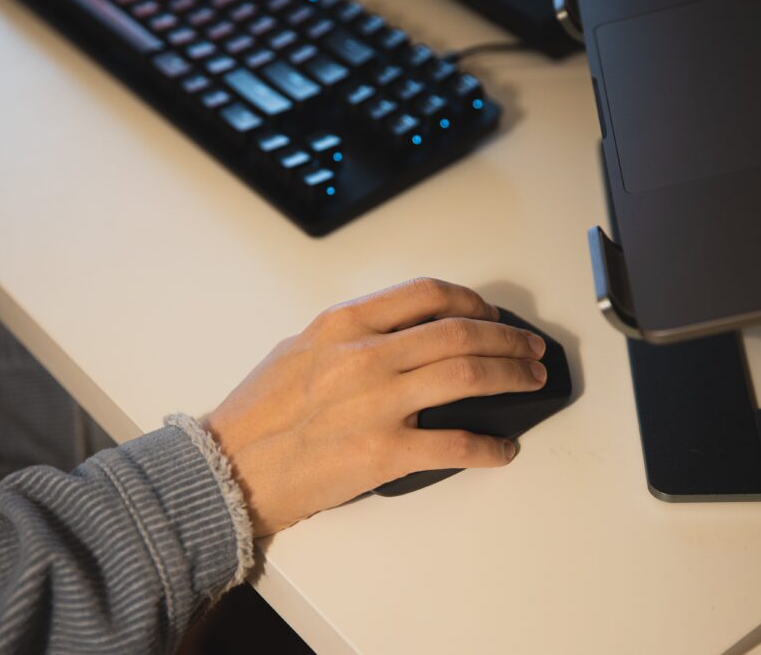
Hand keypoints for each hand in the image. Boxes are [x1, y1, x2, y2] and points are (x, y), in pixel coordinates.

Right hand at [204, 278, 547, 536]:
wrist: (230, 467)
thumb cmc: (259, 413)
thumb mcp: (301, 348)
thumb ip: (354, 334)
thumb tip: (409, 335)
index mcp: (344, 323)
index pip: (426, 294)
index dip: (471, 302)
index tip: (490, 315)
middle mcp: (365, 355)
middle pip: (459, 333)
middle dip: (507, 338)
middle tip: (529, 349)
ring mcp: (377, 403)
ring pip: (467, 375)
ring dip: (511, 376)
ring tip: (530, 381)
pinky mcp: (384, 452)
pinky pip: (455, 445)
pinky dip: (489, 448)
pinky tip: (503, 451)